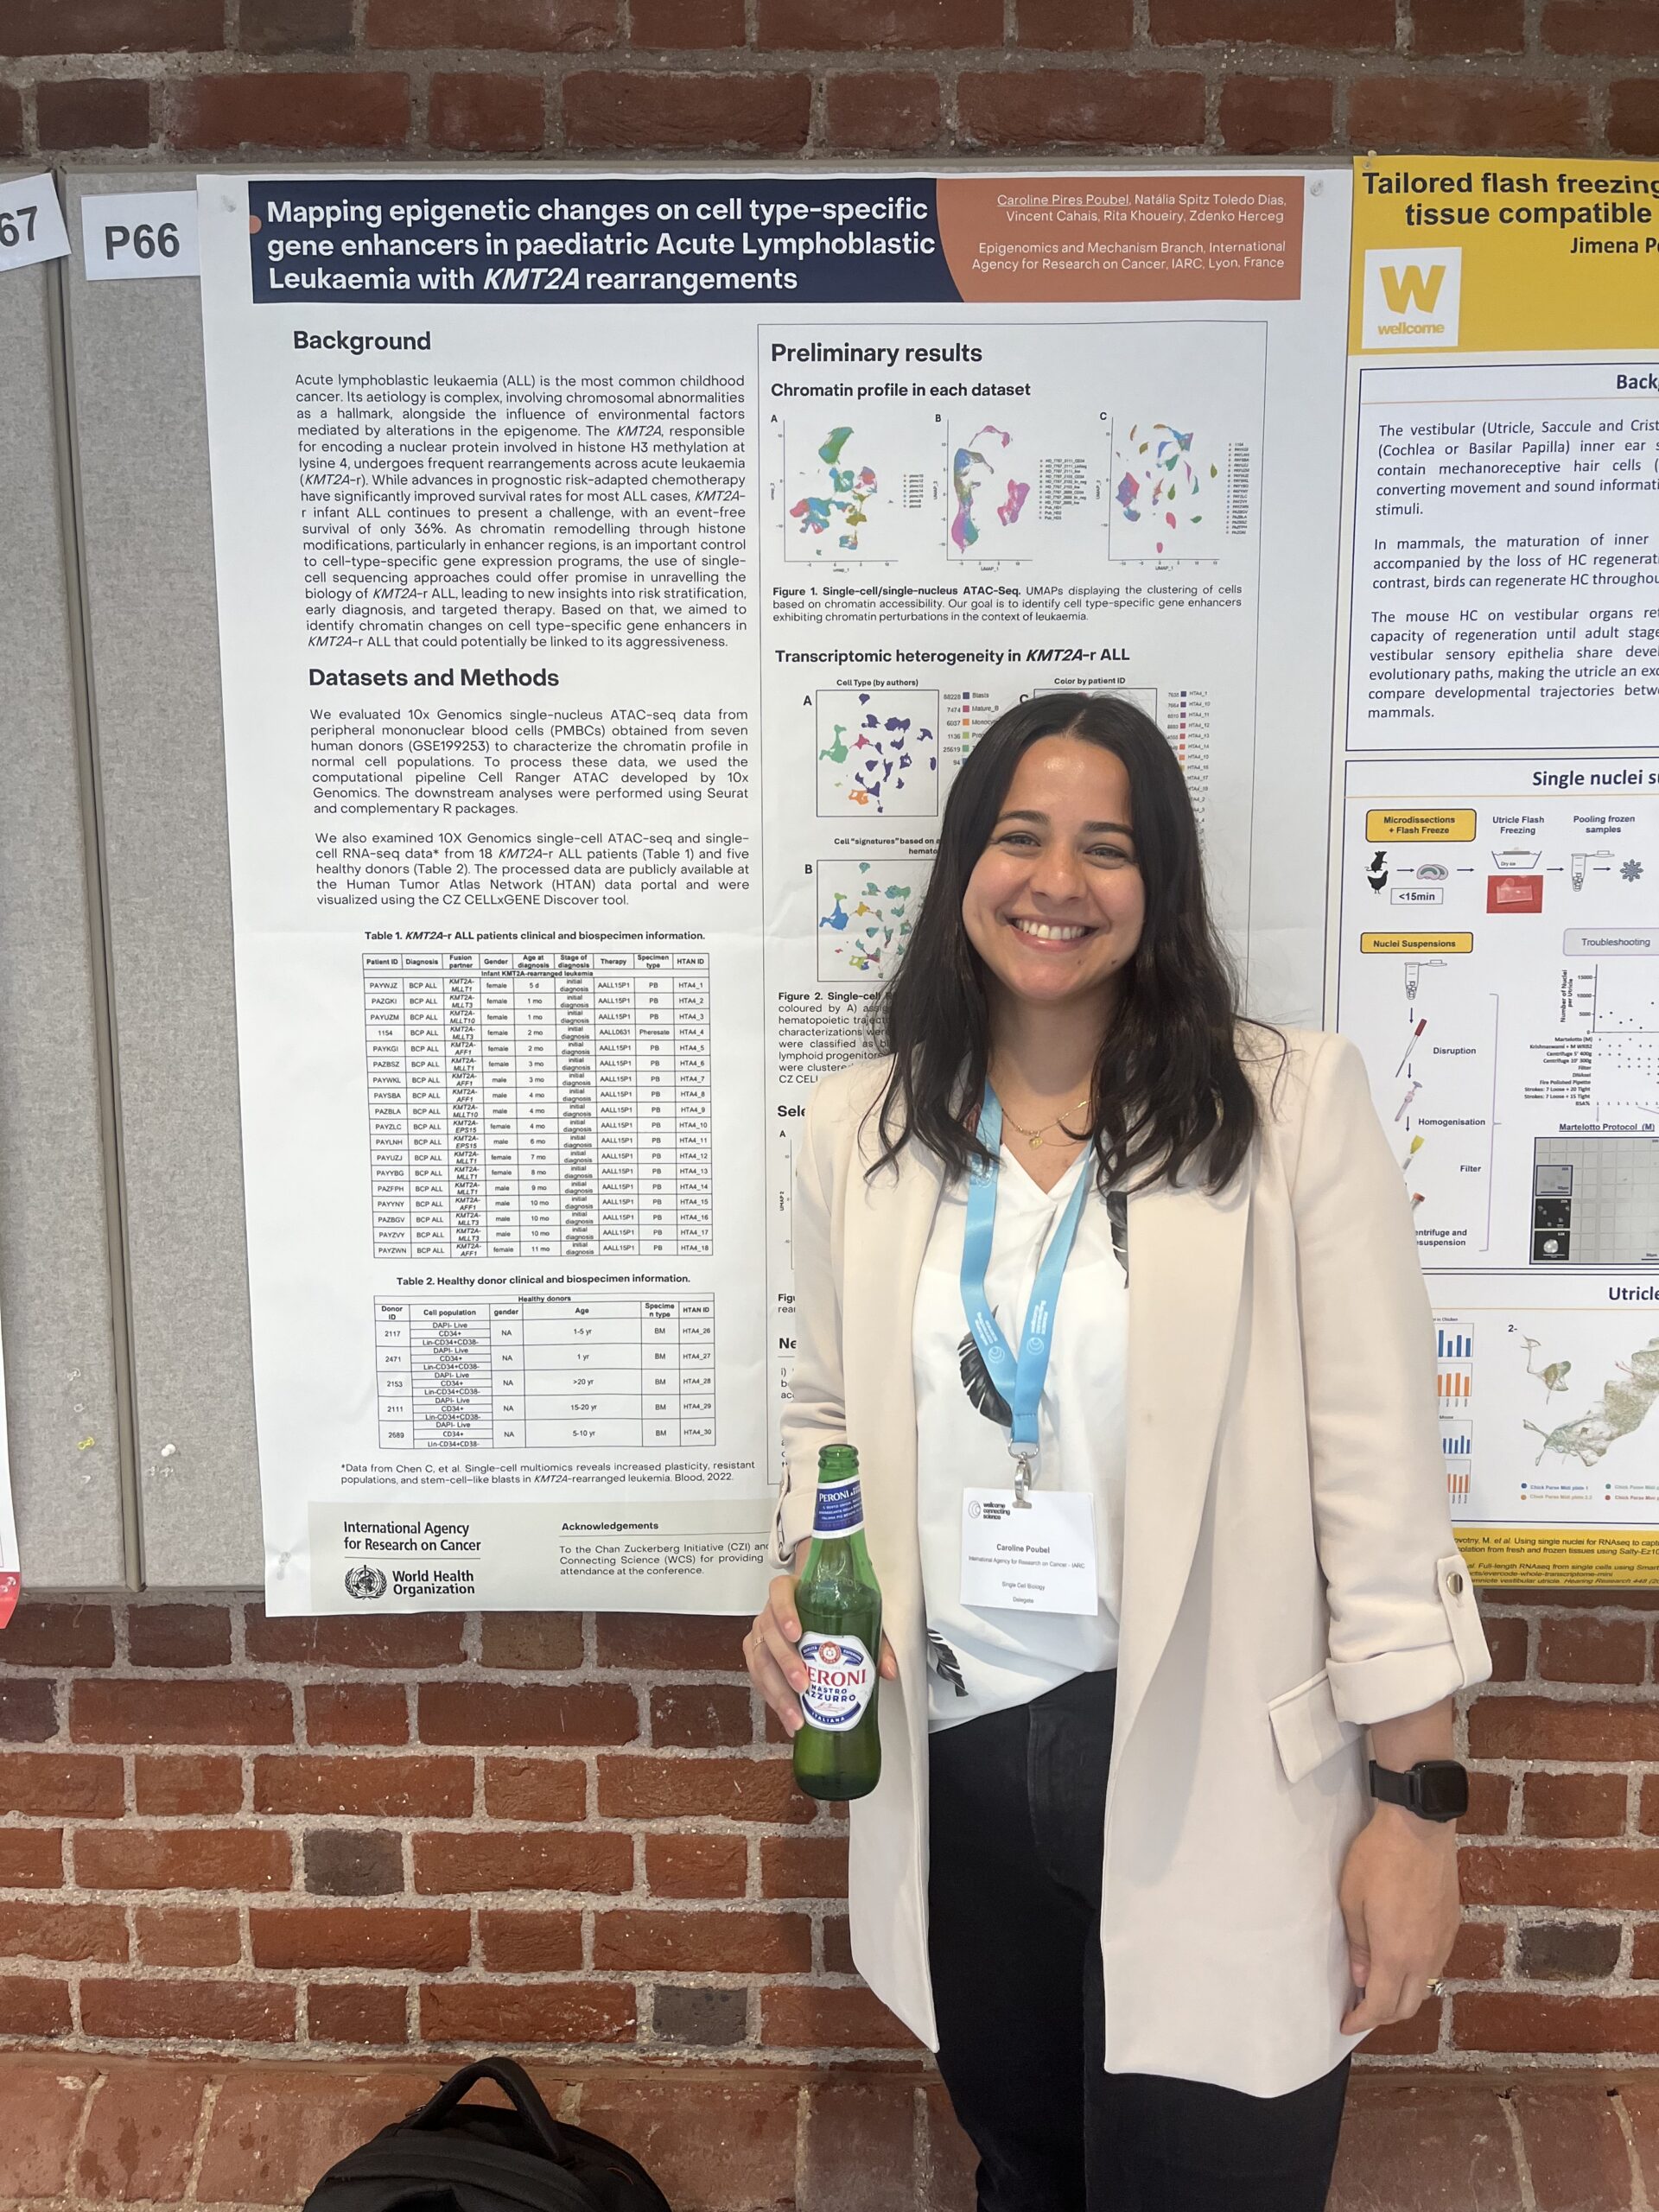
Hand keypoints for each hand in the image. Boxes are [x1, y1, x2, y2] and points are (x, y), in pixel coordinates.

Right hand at [743, 1571, 897, 1736]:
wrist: (818, 1611)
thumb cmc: (833, 1611)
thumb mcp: (856, 1616)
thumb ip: (874, 1639)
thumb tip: (888, 1669)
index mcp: (792, 1591)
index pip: (780, 1592)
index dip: (784, 1612)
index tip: (796, 1633)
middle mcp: (771, 1611)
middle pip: (769, 1633)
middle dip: (785, 1662)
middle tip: (803, 1685)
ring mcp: (762, 1634)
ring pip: (760, 1660)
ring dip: (777, 1691)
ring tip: (796, 1713)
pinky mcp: (758, 1655)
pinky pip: (758, 1678)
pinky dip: (773, 1700)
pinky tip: (789, 1717)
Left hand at [1339, 1803, 1460, 2035]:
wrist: (1419, 1828)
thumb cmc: (1378, 1860)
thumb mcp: (1352, 1901)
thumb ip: (1358, 1945)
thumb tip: (1361, 1978)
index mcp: (1397, 1955)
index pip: (1382, 2006)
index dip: (1362, 2020)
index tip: (1346, 2024)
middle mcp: (1425, 1957)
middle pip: (1408, 2006)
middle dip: (1382, 2015)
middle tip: (1360, 2007)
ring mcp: (1442, 1942)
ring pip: (1424, 1987)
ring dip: (1402, 1995)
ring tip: (1378, 1984)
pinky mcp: (1452, 1926)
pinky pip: (1435, 1964)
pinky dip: (1416, 1974)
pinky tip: (1401, 1959)